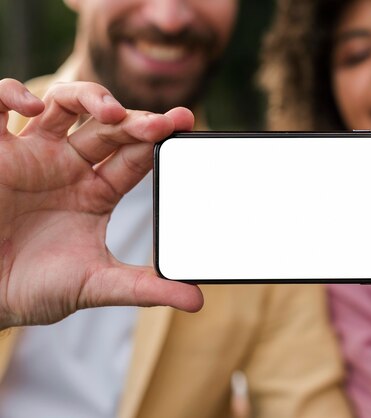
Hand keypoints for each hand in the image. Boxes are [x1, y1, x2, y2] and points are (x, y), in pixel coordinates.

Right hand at [0, 79, 202, 328]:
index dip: (159, 139)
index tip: (185, 125)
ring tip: (111, 112)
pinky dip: (11, 93)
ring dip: (89, 97)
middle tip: (163, 122)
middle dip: (137, 120)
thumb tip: (197, 301)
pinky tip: (33, 105)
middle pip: (110, 128)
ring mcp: (33, 154)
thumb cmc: (32, 288)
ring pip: (64, 104)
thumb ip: (144, 288)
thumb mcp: (94, 285)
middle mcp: (69, 166)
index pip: (135, 156)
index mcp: (97, 191)